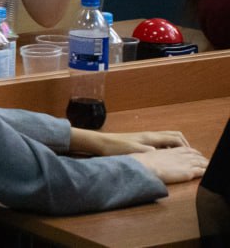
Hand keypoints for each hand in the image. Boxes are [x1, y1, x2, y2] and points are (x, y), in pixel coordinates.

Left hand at [72, 128, 189, 155]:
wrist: (101, 143)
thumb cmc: (115, 148)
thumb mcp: (132, 151)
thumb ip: (146, 151)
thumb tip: (158, 153)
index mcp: (151, 137)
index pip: (175, 138)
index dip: (186, 146)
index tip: (191, 156)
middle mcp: (150, 135)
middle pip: (174, 135)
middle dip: (184, 144)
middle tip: (189, 156)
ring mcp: (145, 137)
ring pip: (167, 138)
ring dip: (176, 146)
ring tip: (179, 157)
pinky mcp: (141, 141)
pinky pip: (160, 142)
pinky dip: (168, 147)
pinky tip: (164, 157)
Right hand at [130, 146, 207, 183]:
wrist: (146, 166)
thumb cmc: (144, 162)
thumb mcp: (149, 154)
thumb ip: (155, 154)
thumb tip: (153, 152)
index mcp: (171, 151)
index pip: (185, 149)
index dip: (192, 151)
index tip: (195, 153)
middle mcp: (180, 155)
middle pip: (195, 155)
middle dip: (201, 157)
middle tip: (205, 160)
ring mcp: (185, 163)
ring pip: (200, 162)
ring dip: (205, 164)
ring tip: (209, 166)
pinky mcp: (187, 172)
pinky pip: (201, 171)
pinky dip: (205, 171)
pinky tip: (207, 172)